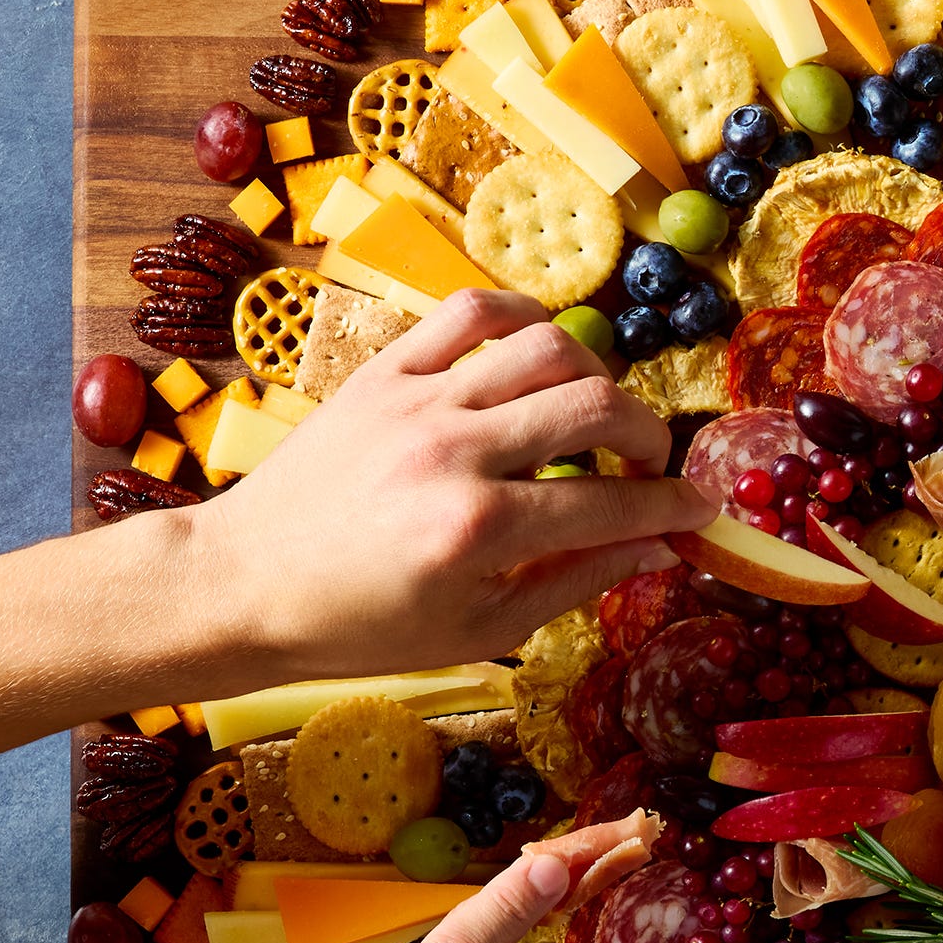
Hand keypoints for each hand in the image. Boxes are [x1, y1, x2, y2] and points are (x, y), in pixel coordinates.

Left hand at [203, 290, 714, 683]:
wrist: (241, 585)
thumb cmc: (359, 624)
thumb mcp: (479, 630)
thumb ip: (577, 581)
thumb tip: (659, 546)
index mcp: (478, 530)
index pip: (612, 503)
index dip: (674, 506)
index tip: (701, 510)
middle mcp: (455, 452)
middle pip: (595, 406)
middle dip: (647, 435)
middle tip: (647, 465)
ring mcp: (418, 401)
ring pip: (546, 347)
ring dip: (595, 377)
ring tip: (594, 413)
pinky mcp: (384, 371)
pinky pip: (471, 312)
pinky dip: (522, 316)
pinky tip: (541, 348)